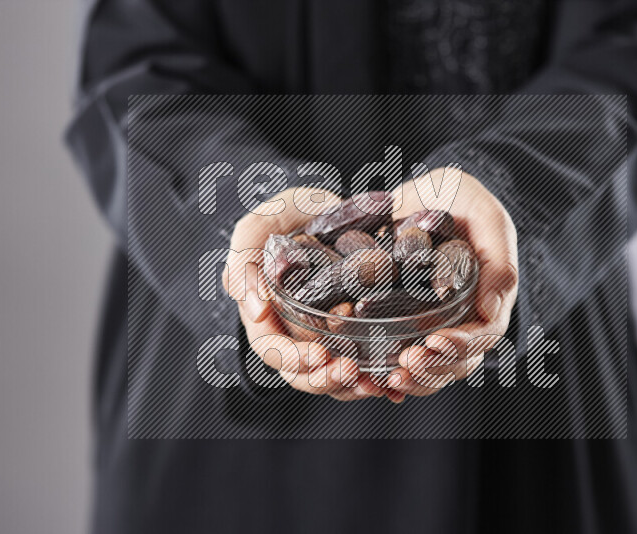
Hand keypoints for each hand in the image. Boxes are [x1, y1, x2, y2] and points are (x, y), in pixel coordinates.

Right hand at [222, 187, 403, 401]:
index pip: (272, 350)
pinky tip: (392, 379)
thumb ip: (244, 261)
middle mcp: (295, 331)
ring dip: (352, 385)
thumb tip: (255, 309)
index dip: (294, 360)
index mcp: (267, 315)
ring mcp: (326, 334)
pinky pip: (362, 361)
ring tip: (374, 382)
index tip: (320, 355)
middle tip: (352, 371)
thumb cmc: (289, 214)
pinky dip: (375, 374)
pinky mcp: (356, 329)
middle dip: (326, 379)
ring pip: (332, 374)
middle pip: (303, 374)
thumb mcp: (258, 227)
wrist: (333, 207)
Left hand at [385, 168, 518, 398]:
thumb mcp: (485, 214)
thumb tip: (492, 311)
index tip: (435, 343)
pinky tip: (373, 376)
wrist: (421, 192)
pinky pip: (401, 355)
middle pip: (458, 360)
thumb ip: (498, 258)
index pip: (485, 333)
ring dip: (413, 378)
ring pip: (432, 367)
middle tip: (406, 365)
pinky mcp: (403, 322)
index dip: (462, 344)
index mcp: (489, 295)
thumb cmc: (459, 197)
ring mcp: (434, 322)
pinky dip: (389, 370)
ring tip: (388, 377)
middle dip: (433, 368)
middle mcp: (464, 316)